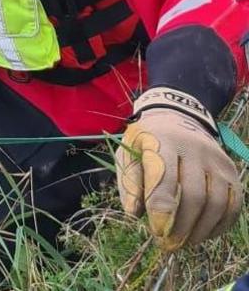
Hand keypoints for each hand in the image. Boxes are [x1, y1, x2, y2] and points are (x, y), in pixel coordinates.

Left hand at [116, 87, 242, 249]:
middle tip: (169, 244)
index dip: (162, 209)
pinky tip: (205, 234)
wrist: (176, 117)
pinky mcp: (231, 171)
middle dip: (182, 226)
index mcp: (163, 141)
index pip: (165, 179)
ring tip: (185, 243)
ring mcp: (217, 160)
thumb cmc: (147, 143)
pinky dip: (221, 224)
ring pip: (216, 202)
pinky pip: (233, 203)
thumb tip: (134, 214)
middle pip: (194, 195)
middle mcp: (194, 149)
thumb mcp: (128, 153)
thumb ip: (129, 182)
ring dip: (201, 230)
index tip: (156, 231)